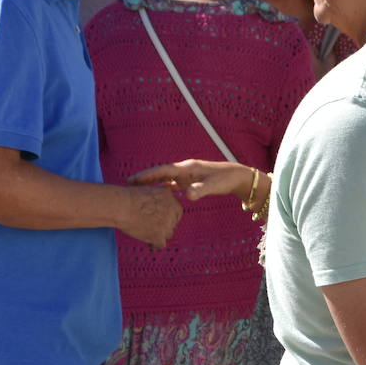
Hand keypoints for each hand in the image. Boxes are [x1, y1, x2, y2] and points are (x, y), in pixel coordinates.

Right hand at [121, 185, 182, 247]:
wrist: (120, 206)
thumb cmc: (127, 197)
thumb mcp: (147, 191)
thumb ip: (157, 198)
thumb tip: (157, 207)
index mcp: (169, 197)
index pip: (176, 211)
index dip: (170, 217)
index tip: (162, 220)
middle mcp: (171, 210)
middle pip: (173, 223)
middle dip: (165, 226)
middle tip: (155, 228)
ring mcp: (166, 223)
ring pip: (169, 234)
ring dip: (161, 235)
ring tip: (150, 236)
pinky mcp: (158, 235)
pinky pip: (161, 244)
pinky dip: (155, 245)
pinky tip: (151, 245)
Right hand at [129, 159, 252, 201]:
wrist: (237, 177)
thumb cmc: (226, 180)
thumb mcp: (213, 186)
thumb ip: (200, 190)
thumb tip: (186, 196)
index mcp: (187, 168)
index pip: (162, 171)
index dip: (147, 175)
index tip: (132, 180)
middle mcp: (184, 170)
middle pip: (160, 174)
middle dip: (144, 179)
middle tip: (127, 186)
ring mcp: (187, 175)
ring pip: (165, 178)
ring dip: (152, 184)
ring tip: (137, 191)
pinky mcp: (190, 180)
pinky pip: (172, 183)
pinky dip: (163, 188)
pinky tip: (155, 195)